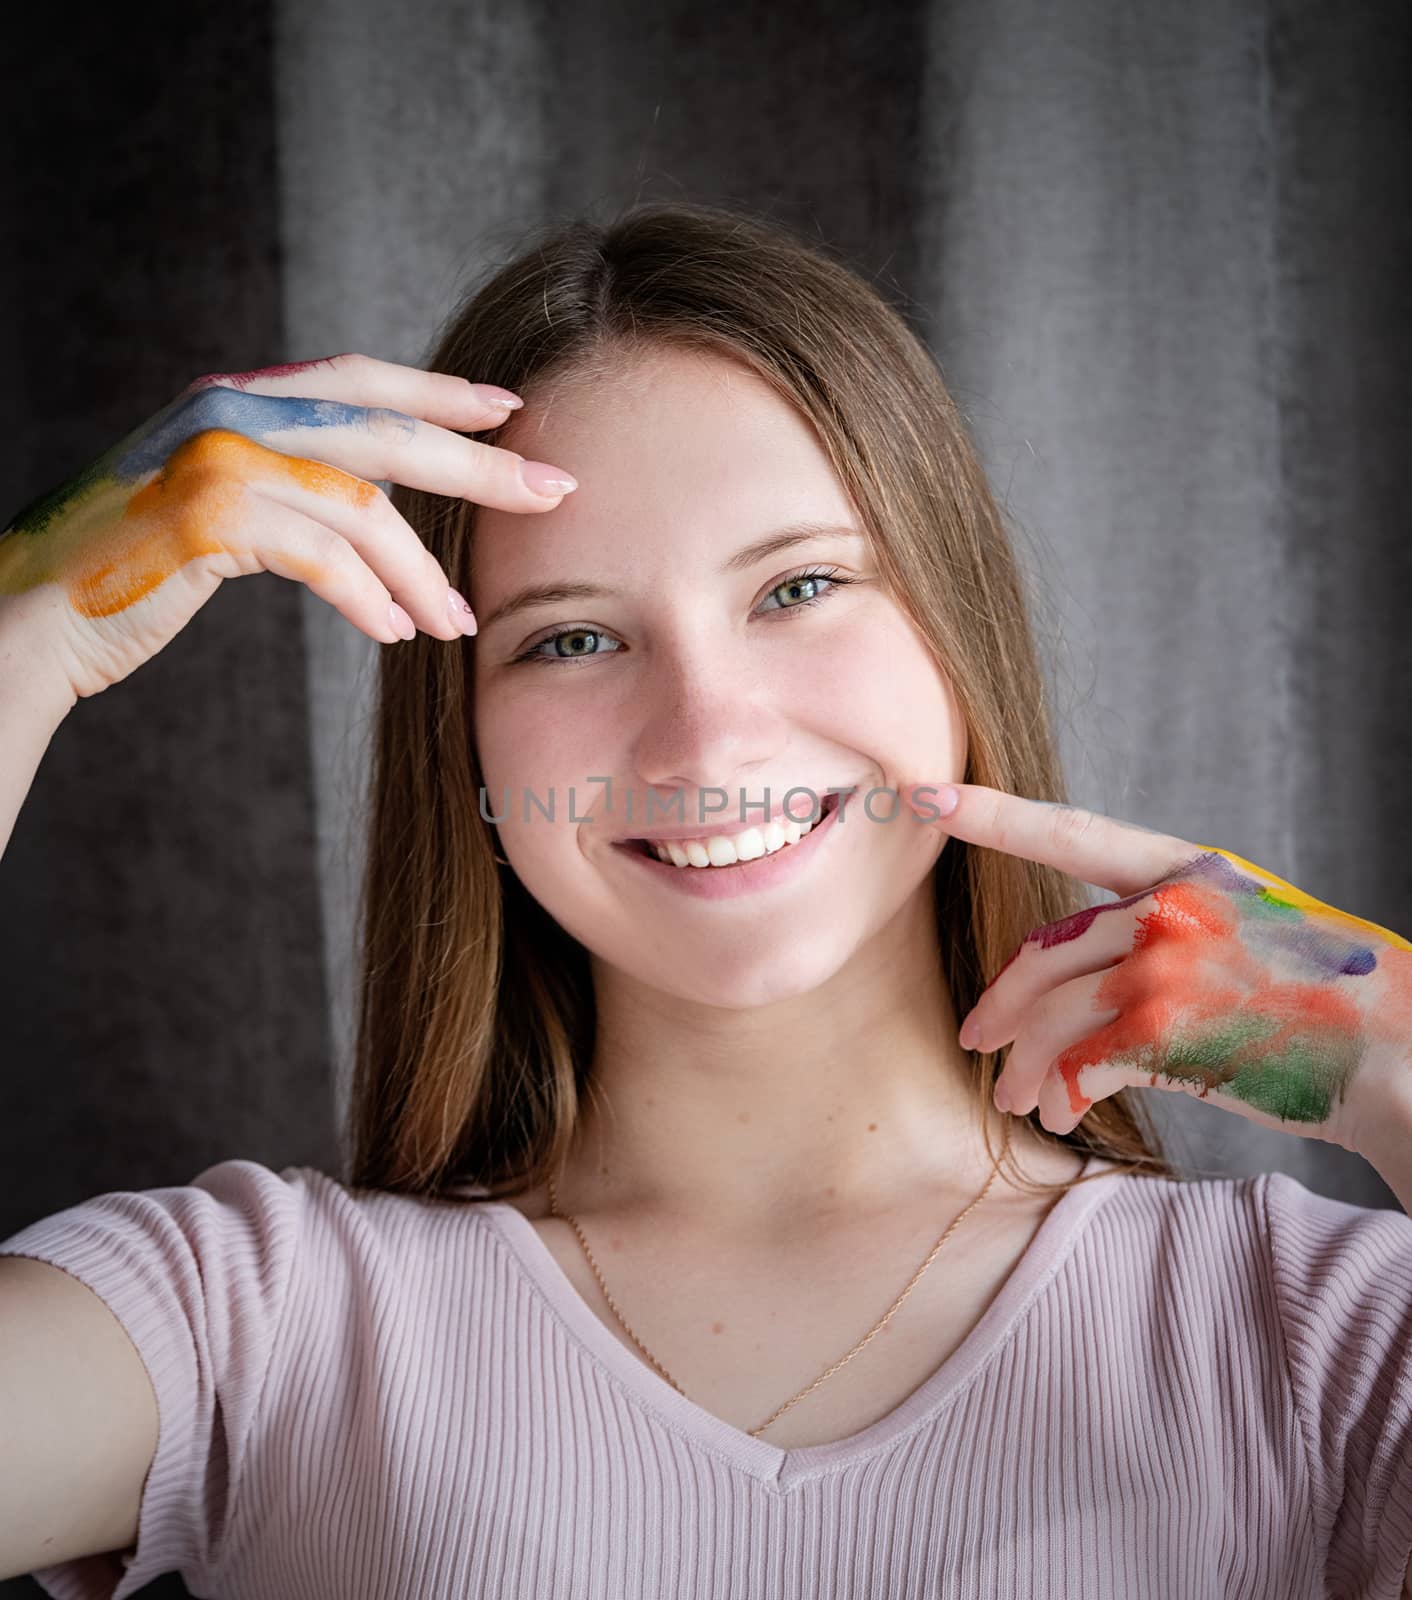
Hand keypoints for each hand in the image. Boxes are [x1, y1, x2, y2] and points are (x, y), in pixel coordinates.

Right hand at [0, 352, 577, 701]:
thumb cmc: (132, 567)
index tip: (512, 413)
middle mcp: (227, 410)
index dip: (441, 392)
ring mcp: (214, 457)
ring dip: (423, 572)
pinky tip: (396, 633)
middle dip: (479, 466)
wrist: (30, 612)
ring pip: (365, 506)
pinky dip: (371, 599)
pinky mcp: (206, 518)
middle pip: (385, 430)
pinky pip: (324, 557)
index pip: (360, 380)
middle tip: (554, 491)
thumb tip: (380, 502)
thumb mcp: (216, 500)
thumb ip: (287, 478)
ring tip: (456, 624)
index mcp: (235, 397)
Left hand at [906, 782, 1411, 1160]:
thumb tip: (1097, 986)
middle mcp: (1172, 907)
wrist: (1407, 1055)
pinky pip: (1076, 1061)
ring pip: (1050, 1014)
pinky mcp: (1166, 1028)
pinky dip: (1059, 1092)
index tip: (931, 796)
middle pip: (1044, 952)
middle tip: (976, 1038)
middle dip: (1001, 1003)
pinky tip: (1059, 1116)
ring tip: (1014, 1098)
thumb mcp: (1255, 934)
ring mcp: (1167, 964)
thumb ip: (1172, 938)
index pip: (1074, 831)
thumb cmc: (1332, 1004)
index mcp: (1192, 871)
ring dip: (1022, 1064)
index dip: (996, 814)